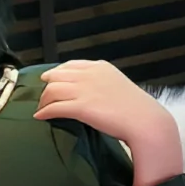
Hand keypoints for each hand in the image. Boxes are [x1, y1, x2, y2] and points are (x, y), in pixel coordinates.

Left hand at [33, 59, 183, 185]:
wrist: (144, 120)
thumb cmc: (136, 108)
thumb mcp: (118, 85)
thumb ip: (102, 83)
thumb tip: (91, 92)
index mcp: (100, 67)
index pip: (70, 65)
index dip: (56, 73)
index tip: (50, 80)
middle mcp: (89, 75)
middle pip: (57, 76)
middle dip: (46, 86)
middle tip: (43, 97)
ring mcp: (84, 90)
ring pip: (52, 90)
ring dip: (43, 100)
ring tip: (41, 108)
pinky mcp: (81, 107)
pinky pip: (54, 107)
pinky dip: (44, 112)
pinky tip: (40, 117)